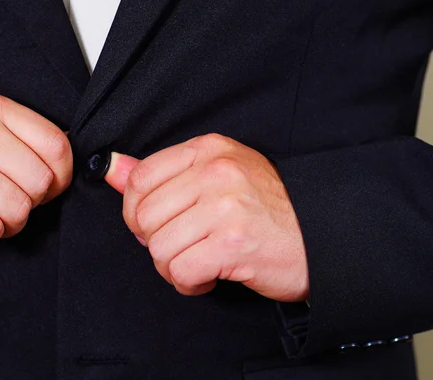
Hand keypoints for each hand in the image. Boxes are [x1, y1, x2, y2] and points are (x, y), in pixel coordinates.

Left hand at [105, 134, 307, 301]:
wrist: (322, 236)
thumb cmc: (266, 208)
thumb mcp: (214, 176)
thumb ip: (160, 174)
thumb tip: (111, 167)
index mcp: (208, 150)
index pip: (140, 178)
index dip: (135, 211)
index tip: (153, 226)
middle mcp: (216, 172)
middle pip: (144, 216)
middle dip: (155, 243)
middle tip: (182, 248)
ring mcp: (226, 207)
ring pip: (159, 247)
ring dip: (173, 267)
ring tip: (198, 262)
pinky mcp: (234, 244)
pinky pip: (181, 271)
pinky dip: (189, 283)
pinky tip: (209, 276)